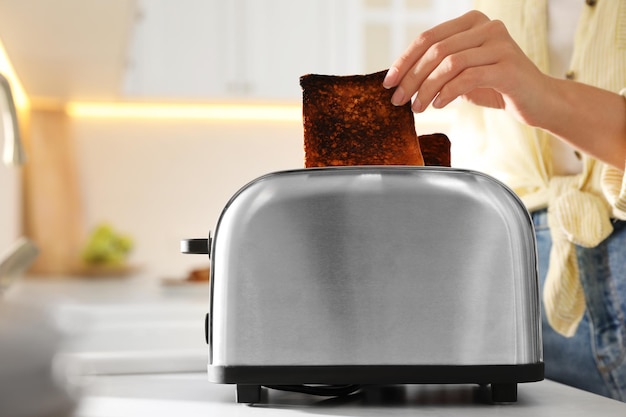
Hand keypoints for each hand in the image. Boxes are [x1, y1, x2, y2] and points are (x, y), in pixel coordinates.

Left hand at [382, 10, 548, 126]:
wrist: (538, 101)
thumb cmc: (496, 87)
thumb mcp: (463, 73)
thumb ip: (439, 68)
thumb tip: (400, 79)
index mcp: (472, 22)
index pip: (428, 38)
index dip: (404, 60)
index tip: (388, 82)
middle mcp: (488, 27)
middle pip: (436, 50)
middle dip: (411, 78)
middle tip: (398, 100)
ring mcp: (501, 45)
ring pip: (449, 64)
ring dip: (426, 89)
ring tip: (417, 108)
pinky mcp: (509, 67)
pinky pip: (468, 78)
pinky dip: (447, 93)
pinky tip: (438, 105)